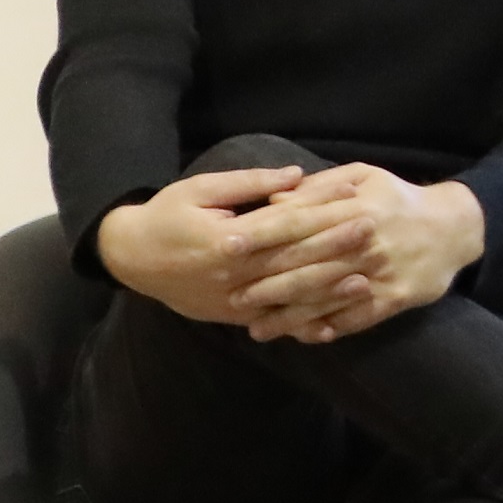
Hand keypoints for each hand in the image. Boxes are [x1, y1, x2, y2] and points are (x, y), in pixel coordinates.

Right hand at [91, 163, 340, 329]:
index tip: (354, 196)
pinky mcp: (232, 317)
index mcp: (225, 238)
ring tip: (365, 280)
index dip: (321, 209)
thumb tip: (296, 176)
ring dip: (328, 290)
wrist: (129, 258)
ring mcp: (233, 300)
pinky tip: (331, 326)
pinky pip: (273, 323)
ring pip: (288, 297)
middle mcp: (232, 273)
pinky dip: (301, 326)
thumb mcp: (200, 188)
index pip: (284, 222)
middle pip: (293, 260)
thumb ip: (249, 183)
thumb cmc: (166, 215)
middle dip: (335, 246)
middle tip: (373, 231)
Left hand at [229, 163, 481, 342]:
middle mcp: (363, 243)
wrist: (455, 227)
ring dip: (288, 316)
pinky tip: (302, 338)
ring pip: (325, 298)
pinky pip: (356, 318)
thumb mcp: (364, 178)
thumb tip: (274, 199)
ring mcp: (379, 274)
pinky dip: (329, 328)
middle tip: (230, 296)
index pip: (297, 223)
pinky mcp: (395, 299)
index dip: (260, 236)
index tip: (226, 246)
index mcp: (352, 209)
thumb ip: (319, 189)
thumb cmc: (398, 199)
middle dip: (264, 283)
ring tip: (255, 329)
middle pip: (305, 265)